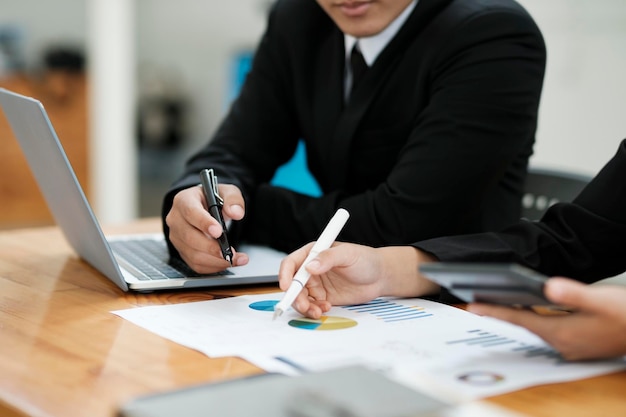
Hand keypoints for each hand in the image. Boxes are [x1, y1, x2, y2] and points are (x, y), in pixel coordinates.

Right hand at [165, 184, 246, 272]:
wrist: (205, 207)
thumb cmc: (212, 199)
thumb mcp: (226, 191)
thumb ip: (233, 199)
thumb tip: (236, 213)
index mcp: (184, 200)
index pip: (191, 212)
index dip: (204, 223)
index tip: (218, 232)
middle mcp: (176, 219)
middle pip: (189, 237)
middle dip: (211, 247)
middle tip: (229, 252)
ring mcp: (177, 237)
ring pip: (193, 254)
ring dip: (215, 260)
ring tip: (235, 259)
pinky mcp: (182, 251)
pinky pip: (196, 264)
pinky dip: (213, 267)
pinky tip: (227, 263)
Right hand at [278, 242, 438, 317]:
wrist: (380, 277)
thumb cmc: (366, 260)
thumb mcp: (348, 254)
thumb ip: (328, 258)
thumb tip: (310, 266)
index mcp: (313, 254)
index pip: (291, 263)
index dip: (285, 274)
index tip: (285, 286)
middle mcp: (311, 270)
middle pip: (293, 284)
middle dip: (295, 296)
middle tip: (304, 306)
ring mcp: (316, 285)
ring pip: (300, 298)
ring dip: (304, 306)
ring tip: (318, 311)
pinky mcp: (323, 297)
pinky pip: (312, 306)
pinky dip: (314, 310)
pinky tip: (326, 308)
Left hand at [468, 278, 625, 359]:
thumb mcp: (602, 299)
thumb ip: (575, 294)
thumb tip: (550, 288)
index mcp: (563, 333)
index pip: (520, 320)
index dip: (495, 311)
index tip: (472, 306)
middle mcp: (563, 344)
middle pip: (524, 325)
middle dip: (501, 312)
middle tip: (478, 302)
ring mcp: (571, 347)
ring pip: (536, 328)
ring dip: (518, 316)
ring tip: (497, 303)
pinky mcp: (578, 345)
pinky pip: (548, 331)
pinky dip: (535, 319)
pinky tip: (532, 309)